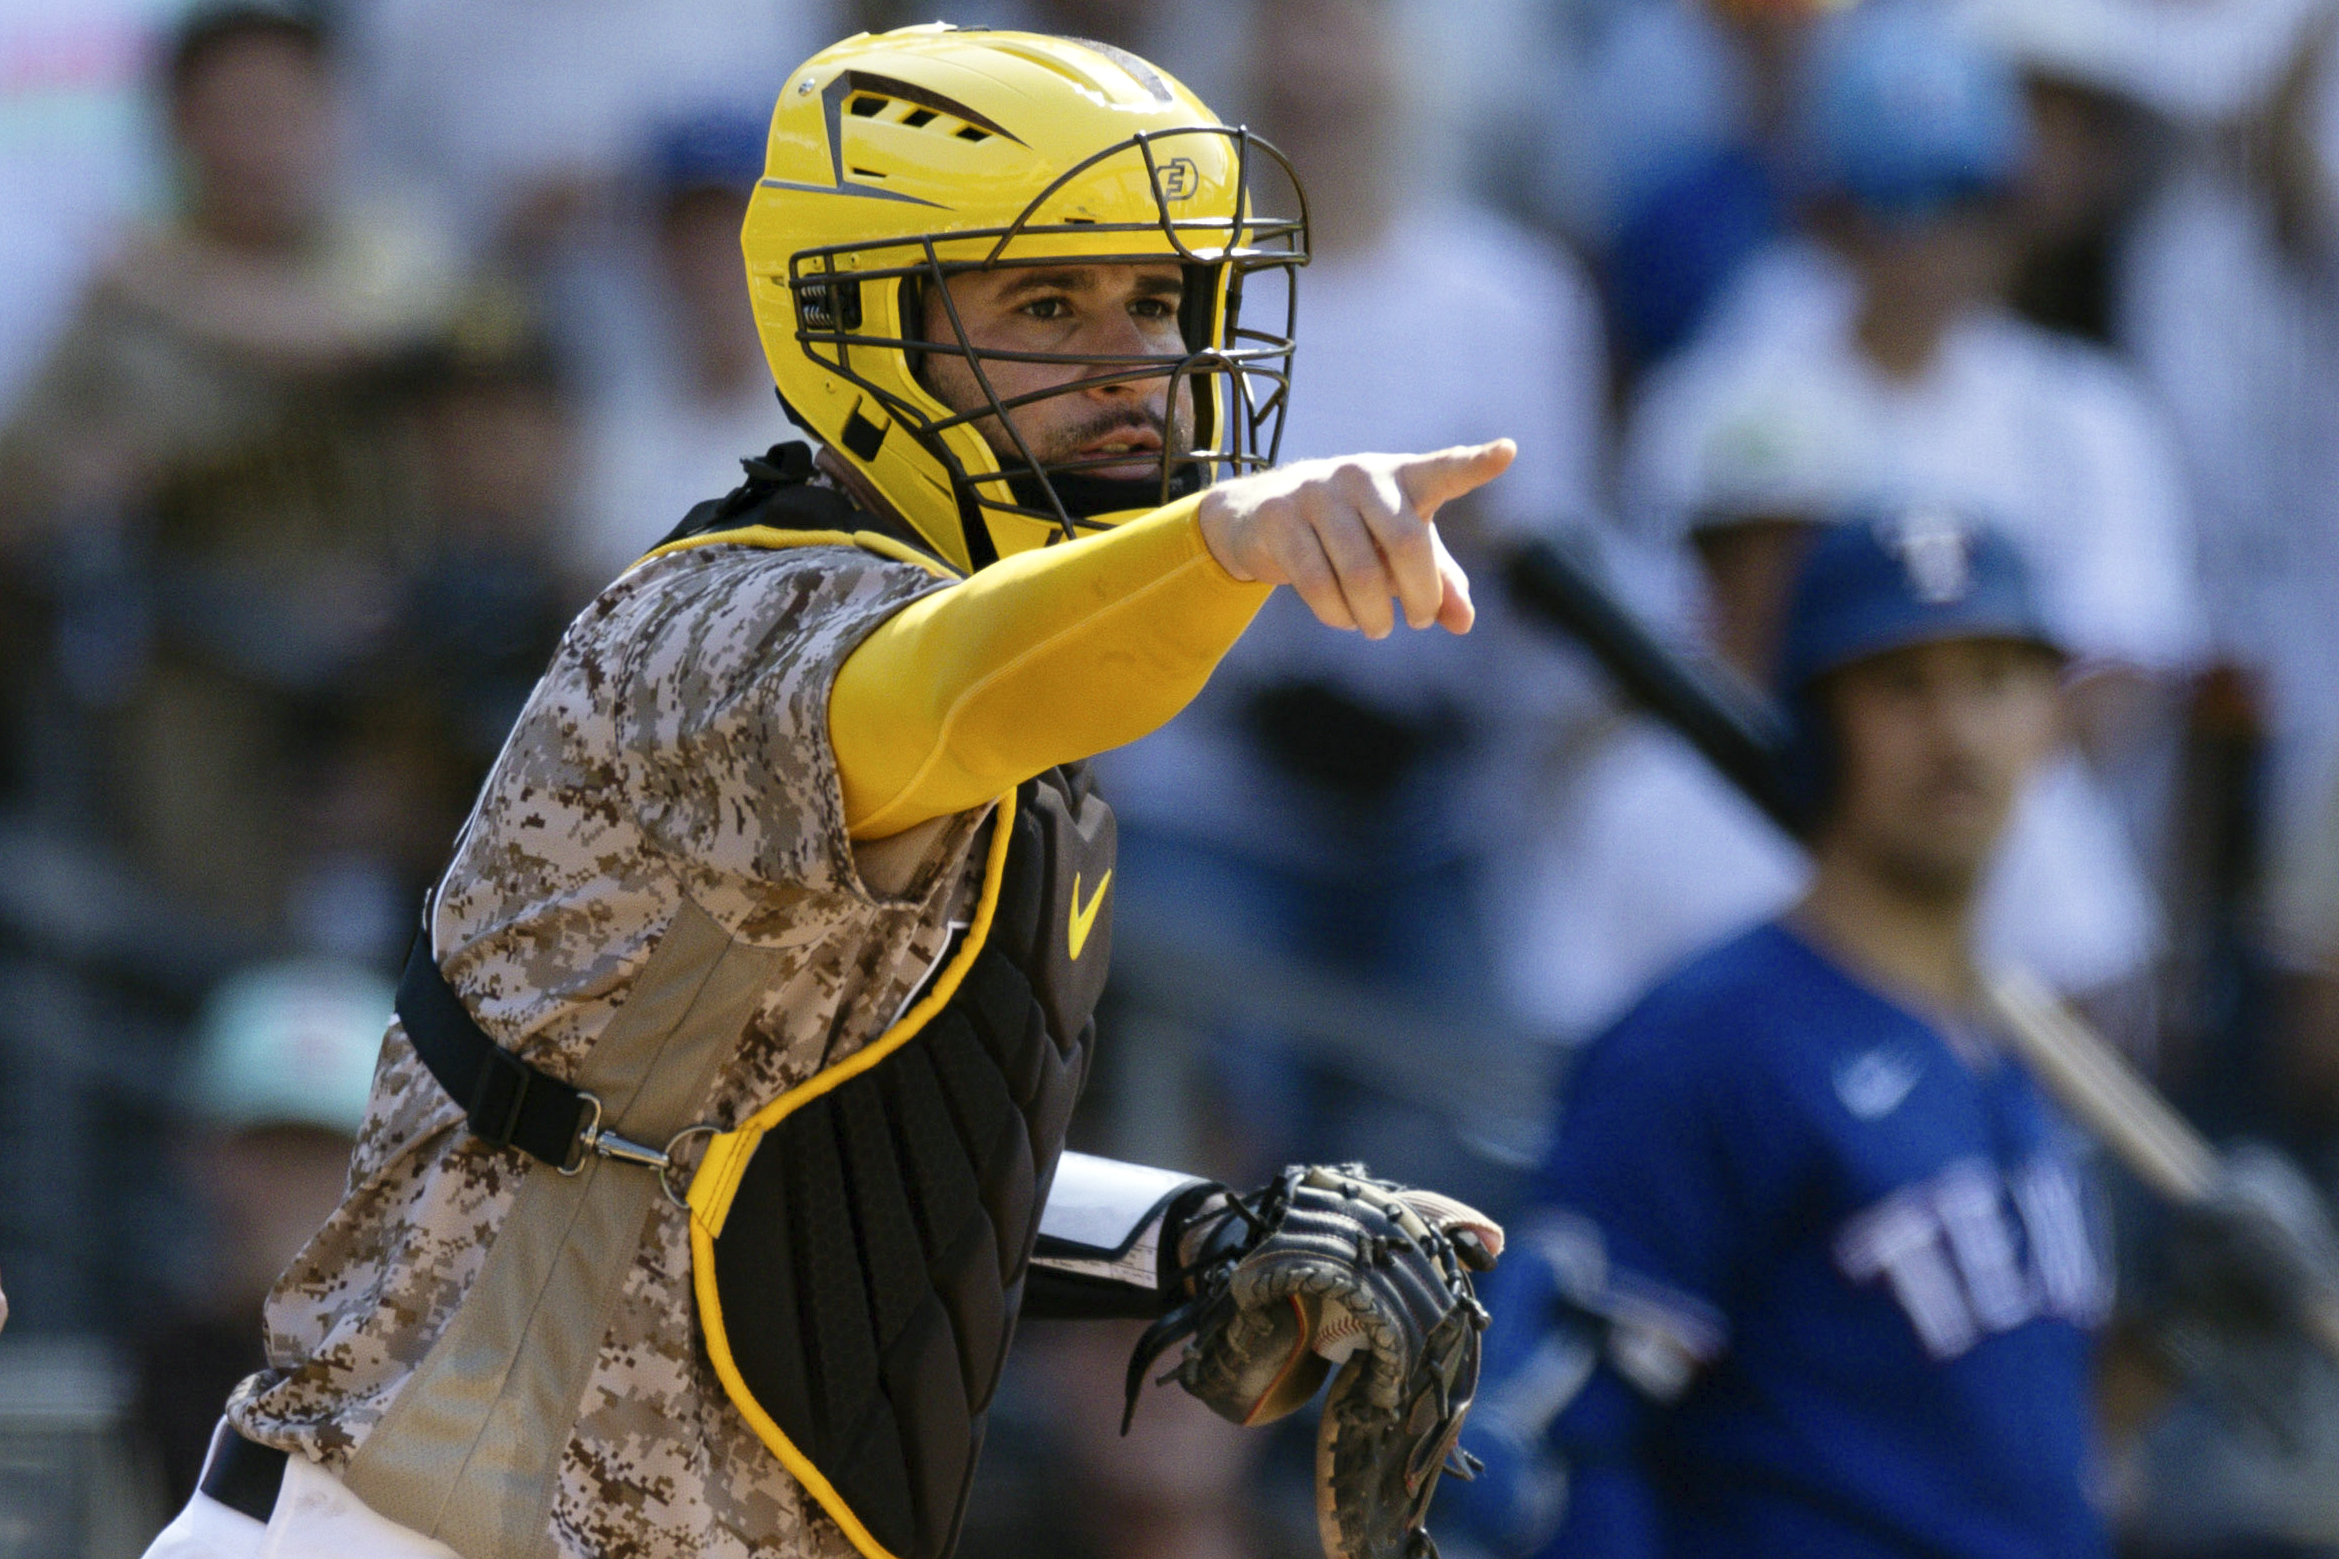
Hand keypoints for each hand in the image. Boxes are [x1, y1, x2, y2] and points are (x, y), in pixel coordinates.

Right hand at [1197, 441, 1516, 637]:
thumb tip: (1464, 622)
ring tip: (1376, 627)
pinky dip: (1337, 616)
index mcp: (1402, 476)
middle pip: (1407, 544)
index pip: (1444, 469)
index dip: (1475, 464)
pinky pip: (1317, 584)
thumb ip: (1438, 582)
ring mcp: (1317, 492)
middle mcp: (1362, 475)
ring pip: (1360, 574)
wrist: (1263, 516)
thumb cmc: (1352, 533)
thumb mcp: (1399, 553)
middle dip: (1421, 595)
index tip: (1507, 452)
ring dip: (1374, 616)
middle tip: (1422, 620)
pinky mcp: (1279, 518)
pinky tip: (1345, 619)